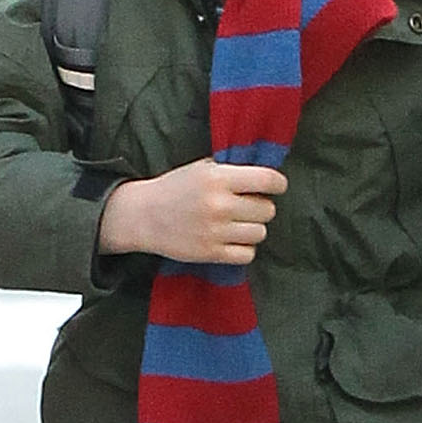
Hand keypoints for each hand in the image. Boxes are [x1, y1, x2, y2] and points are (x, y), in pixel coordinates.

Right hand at [98, 159, 287, 265]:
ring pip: (260, 233)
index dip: (278, 184)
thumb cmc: (176, 188)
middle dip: (260, 207)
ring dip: (253, 228)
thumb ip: (233, 170)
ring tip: (237, 224)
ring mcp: (215, 231)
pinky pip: (247, 254)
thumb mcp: (202, 168)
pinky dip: (244, 248)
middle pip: (267, 210)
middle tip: (246, 206)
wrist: (143, 216)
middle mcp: (219, 204)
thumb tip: (267, 174)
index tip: (276, 186)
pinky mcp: (210, 253)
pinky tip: (232, 240)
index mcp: (218, 178)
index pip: (267, 180)